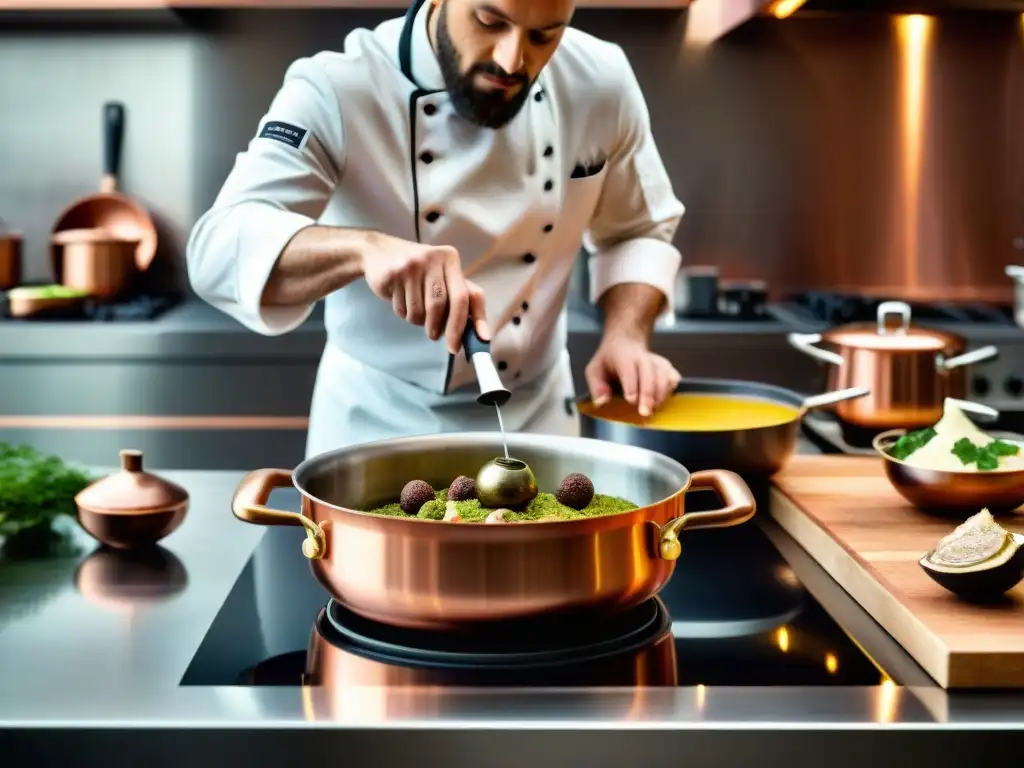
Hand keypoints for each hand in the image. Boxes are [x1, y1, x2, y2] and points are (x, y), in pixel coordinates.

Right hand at [360, 232, 488, 353]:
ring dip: (419, 322)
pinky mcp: (392, 275)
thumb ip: (460, 298)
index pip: (466, 295)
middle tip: (436, 338)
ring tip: (415, 310)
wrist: (377, 251)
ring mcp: (411, 266)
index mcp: (450, 258)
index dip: (471, 322)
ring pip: (420, 312)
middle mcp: (433, 259)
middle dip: (441, 329)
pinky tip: (401, 300)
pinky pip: (402, 310)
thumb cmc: (417, 270)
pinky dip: (403, 314)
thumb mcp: (441, 275)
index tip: (468, 344)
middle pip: (441, 306)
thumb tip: (480, 334)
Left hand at [584, 334, 680, 417]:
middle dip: (648, 394)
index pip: (629, 369)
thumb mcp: (594, 369)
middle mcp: (642, 357)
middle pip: (649, 374)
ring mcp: (656, 361)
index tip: (631, 400)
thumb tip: (602, 403)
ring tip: (653, 409)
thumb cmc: (609, 359)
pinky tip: (661, 399)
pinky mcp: (666, 367)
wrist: (626, 341)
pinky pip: (673, 377)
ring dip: (660, 394)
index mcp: (623, 357)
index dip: (631, 385)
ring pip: (664, 376)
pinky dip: (670, 389)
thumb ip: (596, 386)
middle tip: (645, 412)